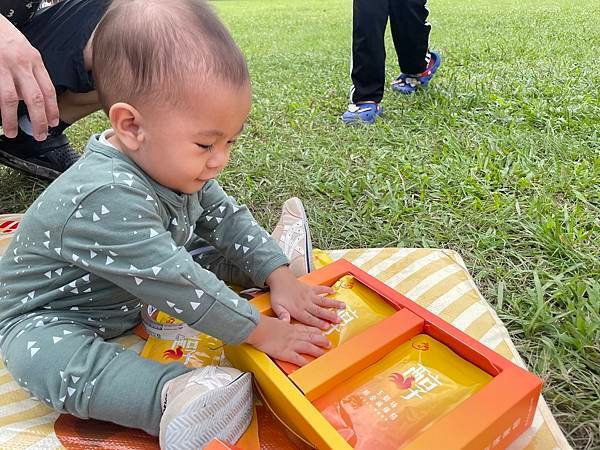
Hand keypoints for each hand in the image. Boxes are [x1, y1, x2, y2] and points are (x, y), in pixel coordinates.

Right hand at [0, 16, 58, 140]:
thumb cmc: (5, 36)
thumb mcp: (25, 51)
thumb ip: (30, 73)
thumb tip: (28, 98)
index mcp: (34, 60)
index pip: (48, 90)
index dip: (52, 110)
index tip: (52, 123)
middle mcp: (20, 64)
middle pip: (34, 98)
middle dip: (38, 120)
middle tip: (39, 135)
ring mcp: (3, 66)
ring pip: (10, 99)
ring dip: (11, 119)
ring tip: (11, 132)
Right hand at [245, 315, 330, 365]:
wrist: (259, 329)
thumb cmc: (264, 324)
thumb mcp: (276, 320)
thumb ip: (282, 320)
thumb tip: (284, 319)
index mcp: (291, 327)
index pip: (306, 329)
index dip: (315, 331)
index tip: (321, 332)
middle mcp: (294, 336)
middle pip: (311, 338)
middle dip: (321, 340)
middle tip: (328, 343)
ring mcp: (291, 344)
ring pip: (308, 347)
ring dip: (317, 350)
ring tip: (324, 353)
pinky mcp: (286, 353)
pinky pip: (298, 359)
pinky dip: (305, 362)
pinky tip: (310, 365)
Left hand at [266, 266, 345, 329]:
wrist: (279, 279)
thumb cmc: (278, 295)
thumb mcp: (277, 307)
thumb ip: (282, 316)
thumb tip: (285, 323)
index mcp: (298, 310)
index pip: (309, 318)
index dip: (318, 323)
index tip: (327, 326)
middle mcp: (305, 303)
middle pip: (319, 311)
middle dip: (330, 315)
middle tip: (339, 320)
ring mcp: (309, 295)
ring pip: (323, 300)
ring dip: (333, 303)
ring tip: (343, 306)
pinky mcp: (310, 288)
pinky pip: (320, 289)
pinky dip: (327, 289)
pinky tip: (334, 292)